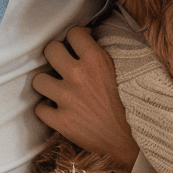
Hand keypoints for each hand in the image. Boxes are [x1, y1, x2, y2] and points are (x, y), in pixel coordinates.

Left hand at [33, 26, 139, 167]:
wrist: (134, 139)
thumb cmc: (133, 103)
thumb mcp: (124, 71)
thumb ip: (105, 54)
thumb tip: (91, 40)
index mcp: (96, 60)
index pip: (73, 33)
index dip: (75, 38)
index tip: (79, 45)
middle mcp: (78, 76)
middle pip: (50, 50)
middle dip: (56, 54)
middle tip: (63, 63)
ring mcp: (67, 99)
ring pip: (38, 80)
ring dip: (47, 83)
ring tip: (57, 87)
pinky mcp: (61, 121)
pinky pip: (39, 109)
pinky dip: (47, 109)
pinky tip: (57, 109)